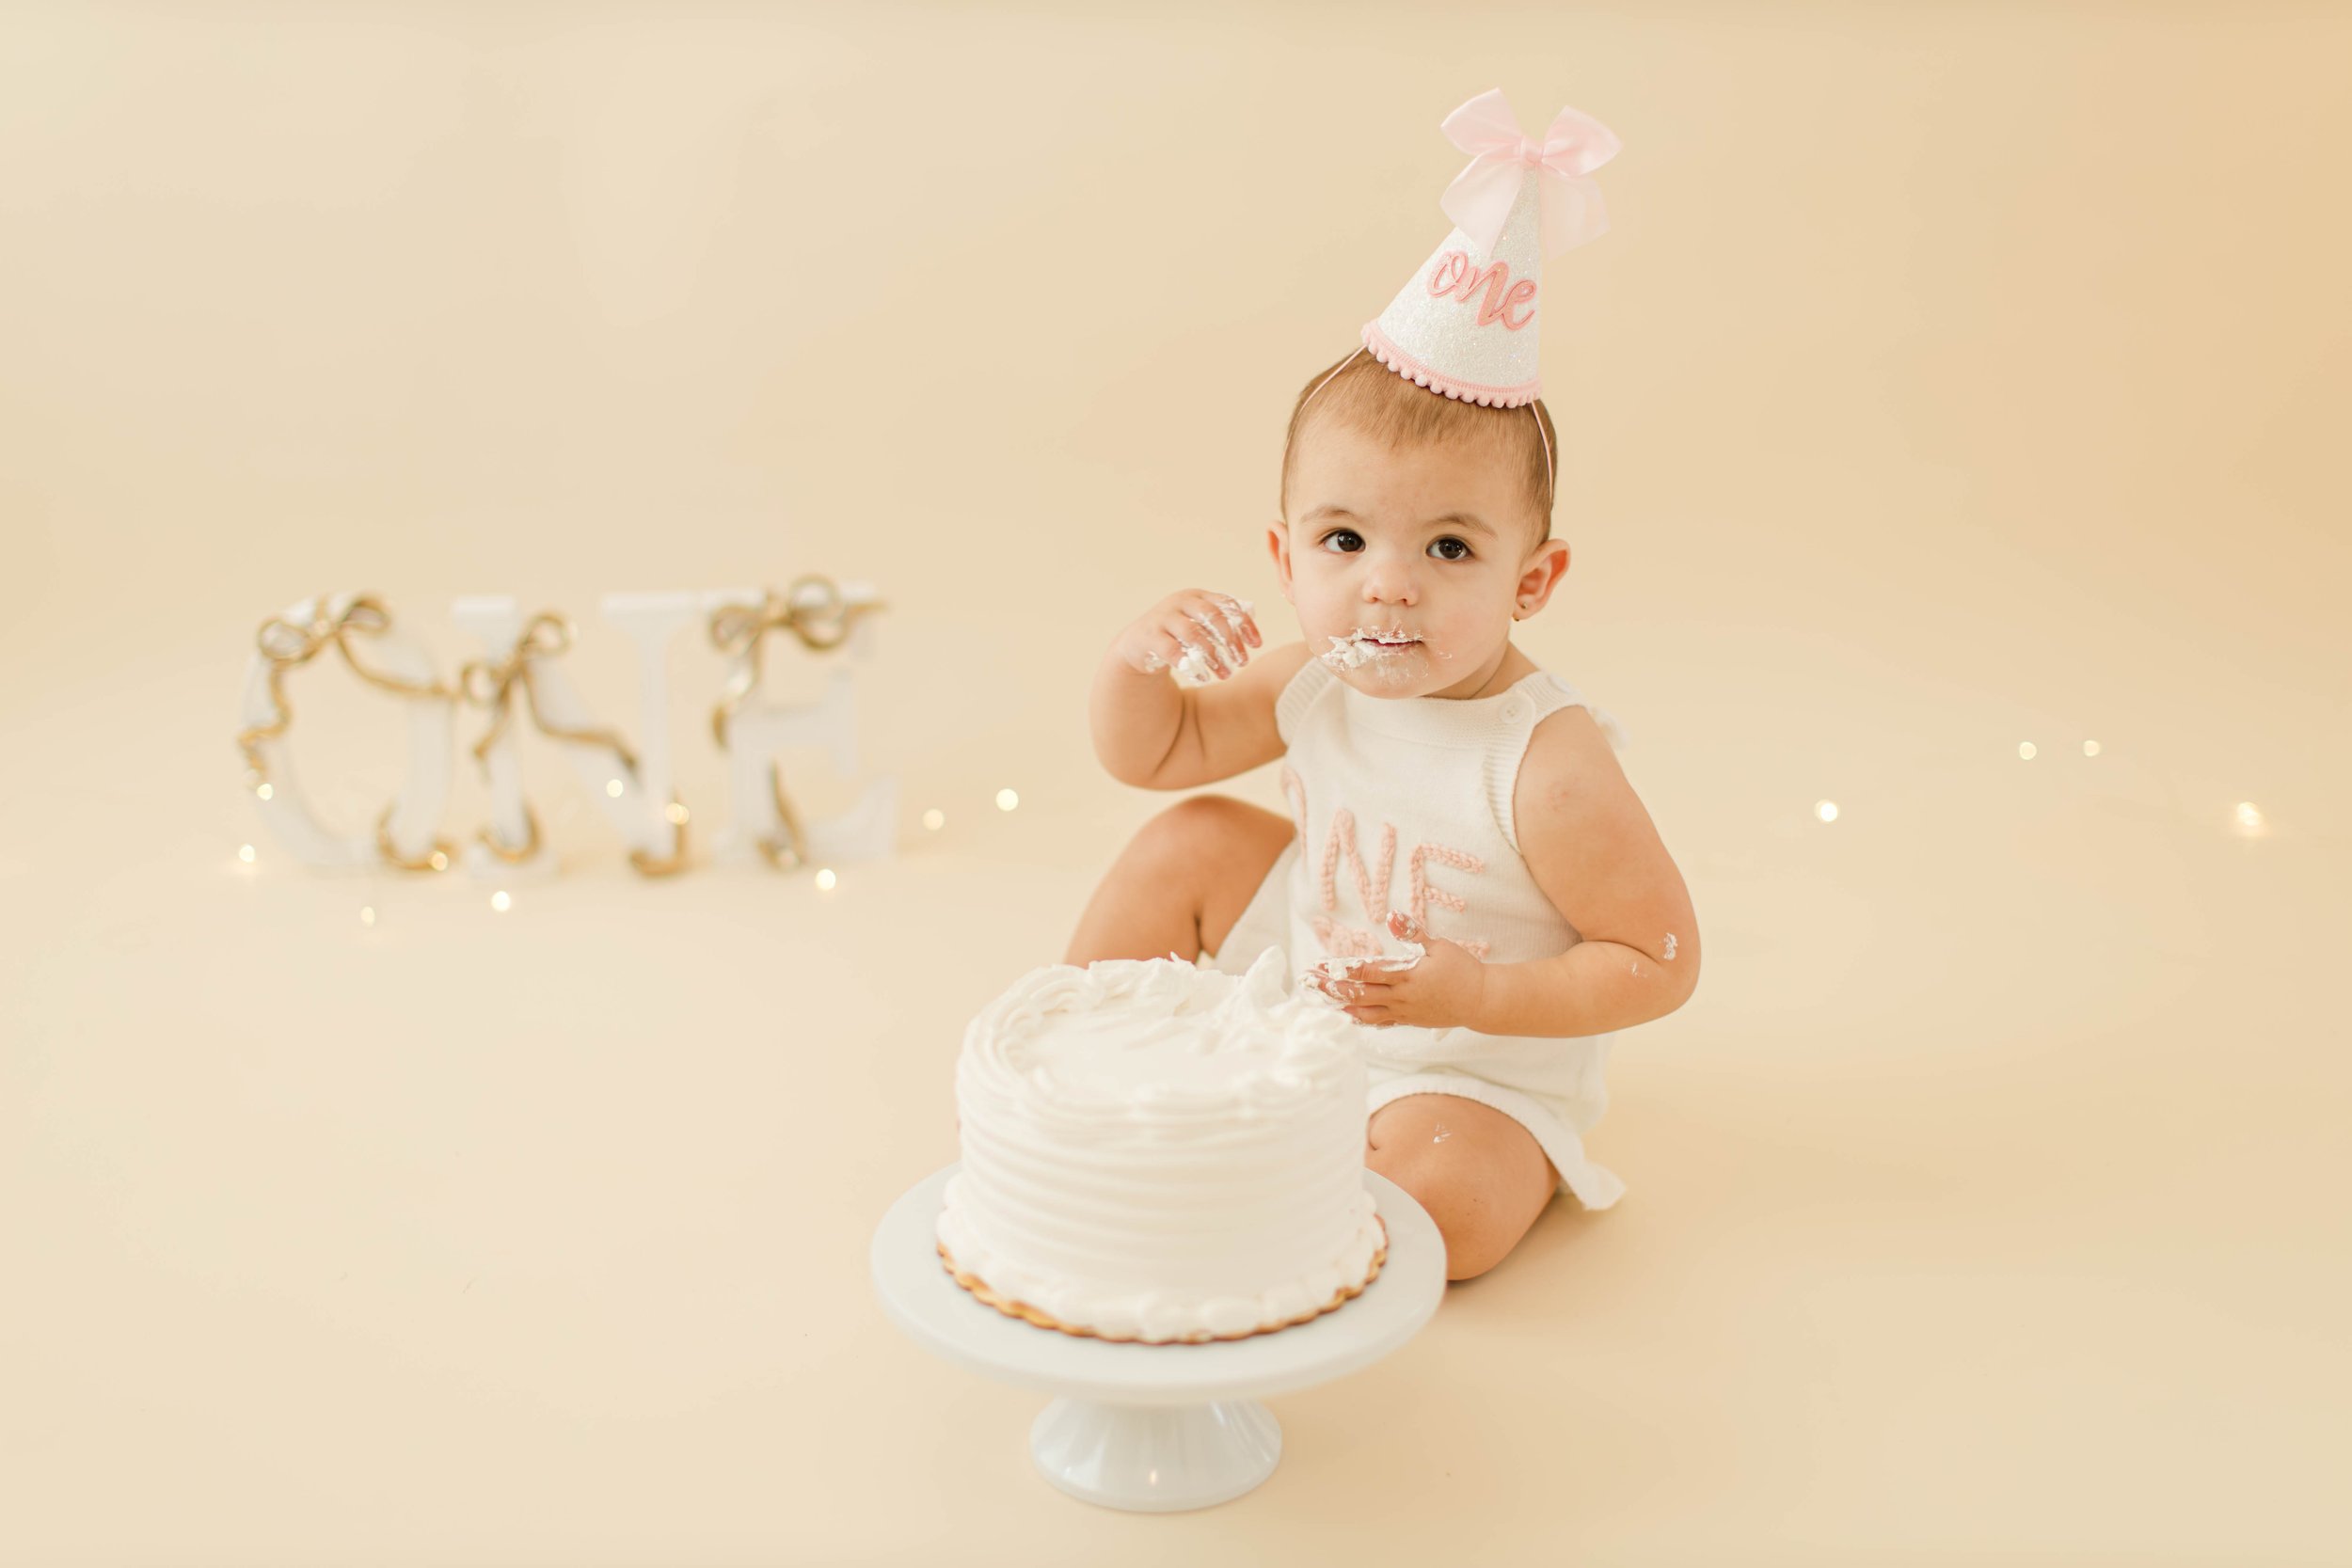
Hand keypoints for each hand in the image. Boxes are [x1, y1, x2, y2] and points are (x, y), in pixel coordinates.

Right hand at [1112, 590, 1259, 684]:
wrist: (1139, 643)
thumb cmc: (1178, 634)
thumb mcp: (1200, 624)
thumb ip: (1222, 624)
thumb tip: (1252, 635)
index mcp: (1197, 596)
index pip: (1227, 604)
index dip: (1244, 624)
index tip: (1257, 645)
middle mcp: (1180, 602)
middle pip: (1212, 616)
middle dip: (1230, 640)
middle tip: (1242, 662)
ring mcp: (1163, 617)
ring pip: (1193, 634)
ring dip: (1213, 656)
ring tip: (1226, 674)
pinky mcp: (1150, 636)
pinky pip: (1173, 652)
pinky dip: (1191, 666)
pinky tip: (1203, 677)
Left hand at [1306, 911, 1488, 1029]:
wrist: (1482, 1001)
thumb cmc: (1463, 970)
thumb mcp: (1440, 947)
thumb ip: (1413, 933)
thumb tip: (1392, 915)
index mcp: (1407, 976)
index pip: (1367, 973)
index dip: (1343, 969)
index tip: (1323, 965)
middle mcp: (1402, 997)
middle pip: (1360, 994)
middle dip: (1333, 988)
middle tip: (1312, 982)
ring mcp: (1405, 1011)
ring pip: (1366, 1012)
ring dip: (1343, 1005)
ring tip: (1324, 1000)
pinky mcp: (1410, 1020)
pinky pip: (1381, 1022)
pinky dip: (1362, 1018)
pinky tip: (1350, 1015)